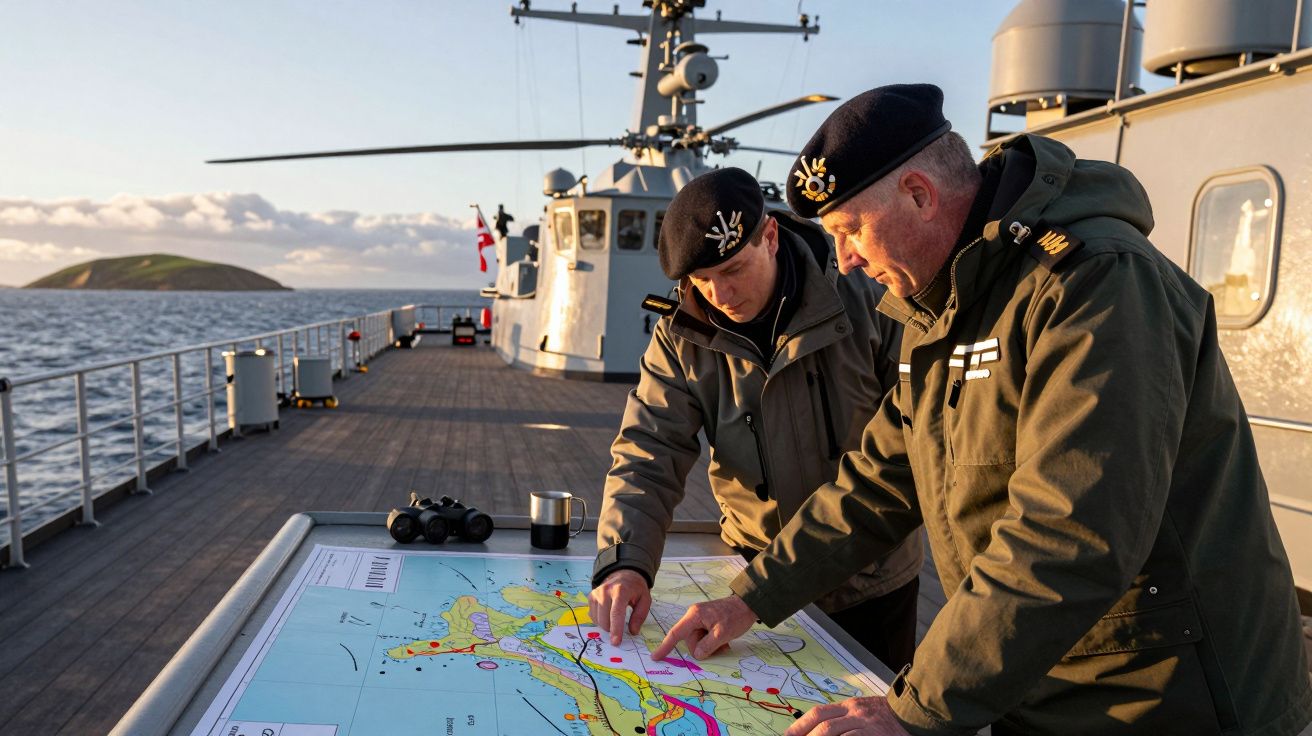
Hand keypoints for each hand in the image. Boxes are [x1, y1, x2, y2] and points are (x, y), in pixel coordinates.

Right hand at [589, 569, 651, 645]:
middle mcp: (605, 591)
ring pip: (597, 620)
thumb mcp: (645, 600)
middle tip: (620, 629)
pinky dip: (600, 620)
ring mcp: (596, 593)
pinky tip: (608, 614)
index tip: (616, 642)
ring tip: (615, 618)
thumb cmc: (635, 589)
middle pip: (604, 619)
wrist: (624, 575)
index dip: (616, 629)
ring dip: (606, 625)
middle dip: (612, 629)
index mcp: (621, 591)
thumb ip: (640, 616)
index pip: (616, 613)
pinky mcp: (591, 597)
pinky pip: (593, 616)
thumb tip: (633, 632)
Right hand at [650, 594, 756, 660]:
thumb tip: (696, 655)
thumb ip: (707, 646)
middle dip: (703, 648)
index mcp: (694, 615)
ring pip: (698, 641)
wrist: (749, 605)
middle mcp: (694, 616)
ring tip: (724, 644)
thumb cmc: (735, 616)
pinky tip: (724, 642)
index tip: (655, 657)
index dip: (665, 646)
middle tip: (720, 647)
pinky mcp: (707, 623)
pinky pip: (704, 638)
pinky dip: (713, 643)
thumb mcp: (722, 633)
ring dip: (710, 647)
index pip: (676, 633)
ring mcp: (701, 619)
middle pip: (690, 641)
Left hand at [785, 696, 911, 735]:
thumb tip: (822, 729)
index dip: (800, 725)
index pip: (819, 712)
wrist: (920, 716)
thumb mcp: (866, 712)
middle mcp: (856, 713)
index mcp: (852, 705)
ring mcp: (866, 726)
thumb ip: (846, 718)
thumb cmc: (892, 718)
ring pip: (832, 732)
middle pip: (823, 725)